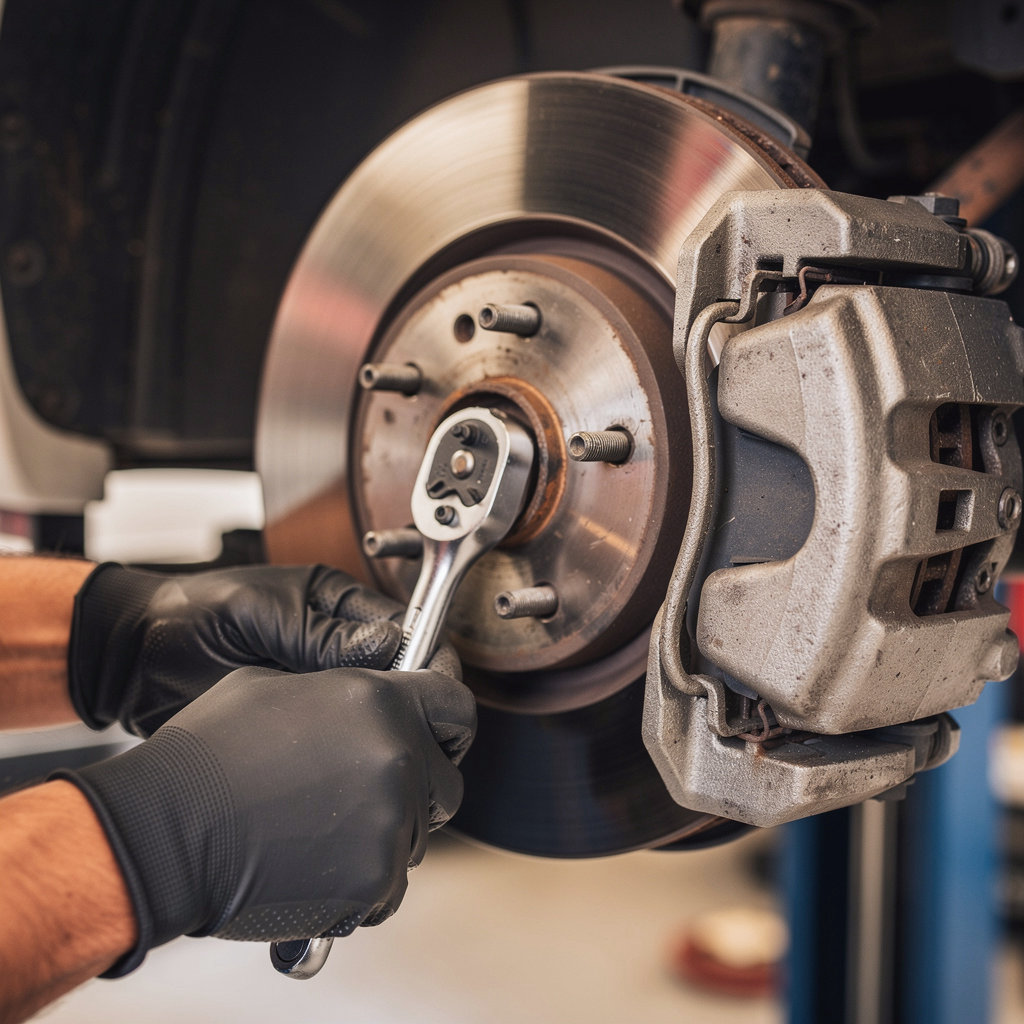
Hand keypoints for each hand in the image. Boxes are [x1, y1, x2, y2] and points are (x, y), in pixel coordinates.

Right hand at [54, 664, 475, 973]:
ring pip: (418, 836)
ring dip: (386, 836)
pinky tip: (320, 869)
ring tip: (326, 835)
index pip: (457, 706)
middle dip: (418, 790)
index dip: (448, 723)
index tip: (440, 737)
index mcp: (380, 701)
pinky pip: (392, 886)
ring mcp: (389, 820)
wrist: (168, 830)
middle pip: (446, 780)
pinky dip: (365, 884)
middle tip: (369, 797)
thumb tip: (365, 697)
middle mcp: (397, 757)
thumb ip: (342, 690)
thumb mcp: (275, 686)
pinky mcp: (373, 879)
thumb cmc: (209, 755)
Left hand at [68, 563, 457, 735]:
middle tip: (414, 736)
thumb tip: (386, 648)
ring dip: (377, 732)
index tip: (436, 694)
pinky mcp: (296, 724)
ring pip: (371, 714)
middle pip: (397, 677)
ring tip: (378, 755)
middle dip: (409, 705)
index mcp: (335, 604)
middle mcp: (334, 645)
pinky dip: (345, 752)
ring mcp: (316, 686)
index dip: (426, 661)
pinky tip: (343, 768)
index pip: (405, 632)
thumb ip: (321, 634)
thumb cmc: (189, 616)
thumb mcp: (260, 615)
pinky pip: (335, 739)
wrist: (129, 658)